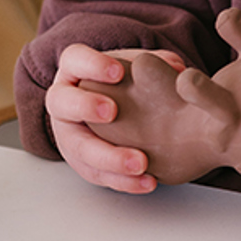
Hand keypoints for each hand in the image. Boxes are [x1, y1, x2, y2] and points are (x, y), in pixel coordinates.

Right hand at [46, 43, 185, 192]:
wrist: (104, 111)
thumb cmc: (118, 83)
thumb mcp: (133, 67)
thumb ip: (154, 63)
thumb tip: (176, 70)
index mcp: (73, 70)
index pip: (74, 60)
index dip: (92, 65)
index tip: (119, 72)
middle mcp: (63, 103)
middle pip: (63, 103)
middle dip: (85, 107)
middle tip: (112, 112)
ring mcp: (69, 135)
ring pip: (80, 149)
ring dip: (110, 157)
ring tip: (141, 162)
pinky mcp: (81, 164)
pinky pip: (98, 175)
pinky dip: (124, 181)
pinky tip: (148, 180)